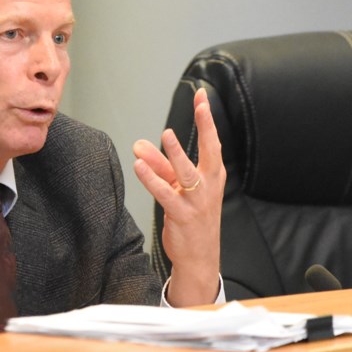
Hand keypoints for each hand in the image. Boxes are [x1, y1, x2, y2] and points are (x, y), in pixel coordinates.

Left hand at [132, 87, 223, 305]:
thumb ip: (159, 165)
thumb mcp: (177, 187)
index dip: (206, 118)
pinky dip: (152, 180)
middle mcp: (209, 185)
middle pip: (210, 150)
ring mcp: (197, 201)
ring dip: (175, 153)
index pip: (212, 141)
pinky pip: (166, 194)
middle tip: (200, 104)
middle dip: (206, 126)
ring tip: (166, 134)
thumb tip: (139, 145)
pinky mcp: (182, 215)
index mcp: (213, 175)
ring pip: (187, 172)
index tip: (201, 95)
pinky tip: (139, 166)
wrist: (199, 256)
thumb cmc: (191, 217)